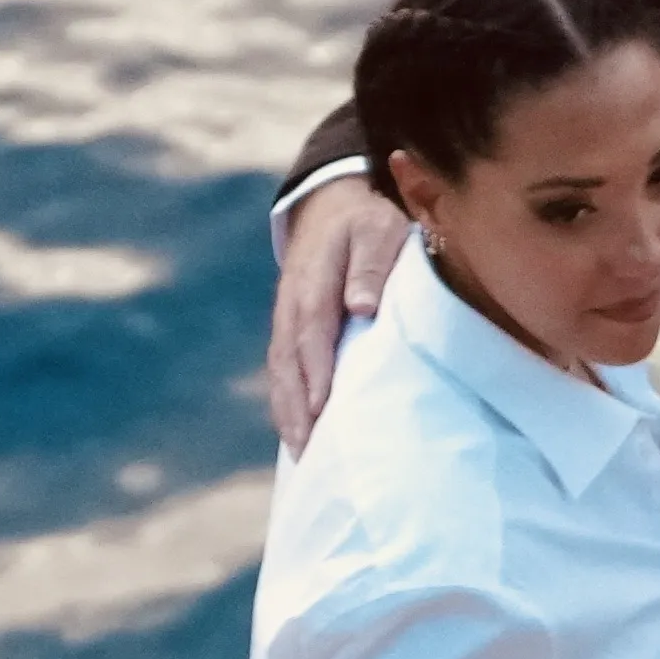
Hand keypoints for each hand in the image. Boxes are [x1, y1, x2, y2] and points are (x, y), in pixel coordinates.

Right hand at [265, 172, 412, 447]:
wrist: (330, 207)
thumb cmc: (367, 223)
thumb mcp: (379, 230)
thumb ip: (372, 265)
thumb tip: (361, 305)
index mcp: (314, 279)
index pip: (313, 329)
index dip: (315, 369)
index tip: (322, 406)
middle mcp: (292, 302)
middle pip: (289, 359)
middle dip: (296, 404)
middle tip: (307, 448)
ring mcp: (285, 317)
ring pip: (281, 369)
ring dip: (287, 410)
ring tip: (301, 451)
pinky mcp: (288, 328)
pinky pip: (282, 368)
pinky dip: (286, 400)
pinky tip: (297, 432)